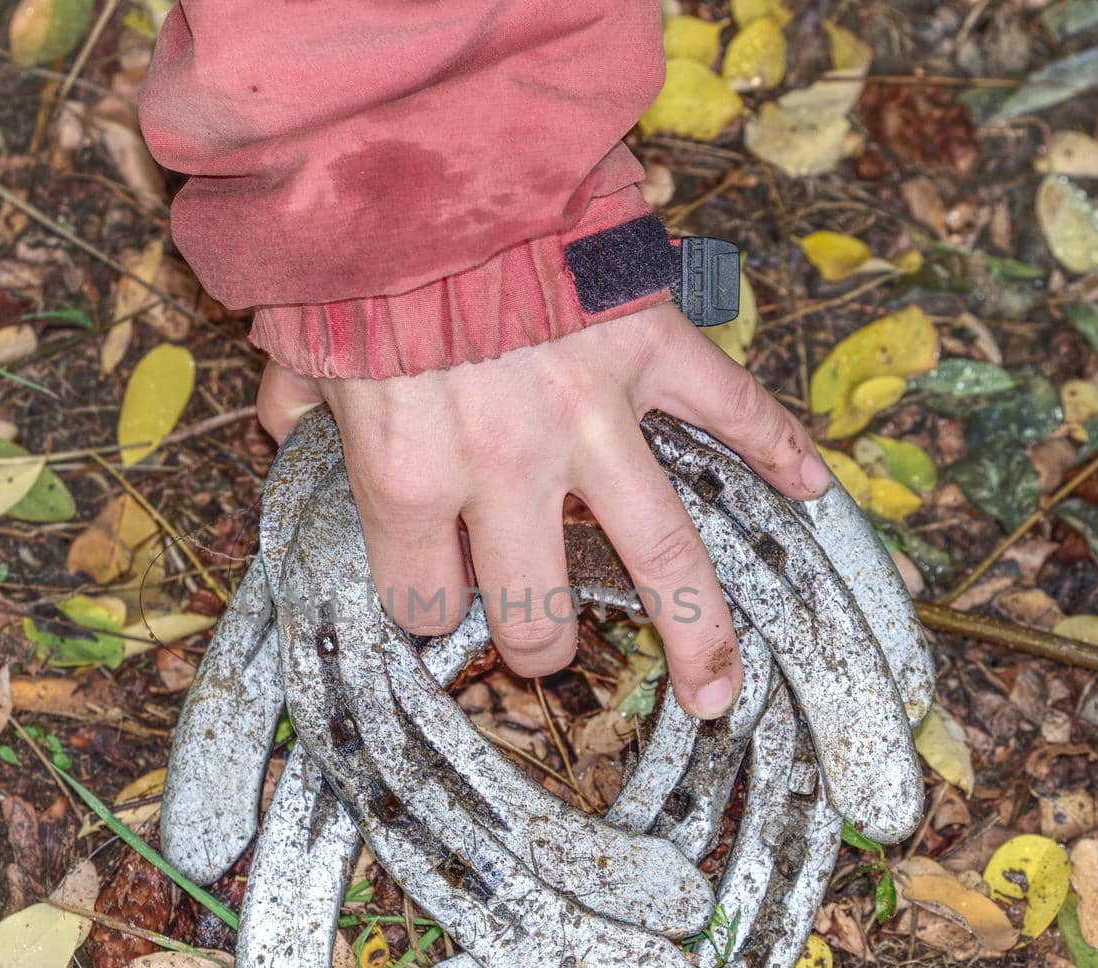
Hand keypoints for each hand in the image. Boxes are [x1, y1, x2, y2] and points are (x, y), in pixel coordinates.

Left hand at [255, 302, 830, 718]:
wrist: (425, 147)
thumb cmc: (357, 254)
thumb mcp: (303, 344)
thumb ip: (296, 405)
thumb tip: (286, 430)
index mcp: (412, 478)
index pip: (423, 598)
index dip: (425, 601)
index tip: (433, 590)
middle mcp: (507, 468)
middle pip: (536, 612)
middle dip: (535, 645)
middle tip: (541, 648)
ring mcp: (592, 415)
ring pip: (661, 551)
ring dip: (697, 632)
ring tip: (719, 691)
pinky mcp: (649, 349)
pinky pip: (732, 409)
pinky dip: (778, 446)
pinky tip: (811, 490)